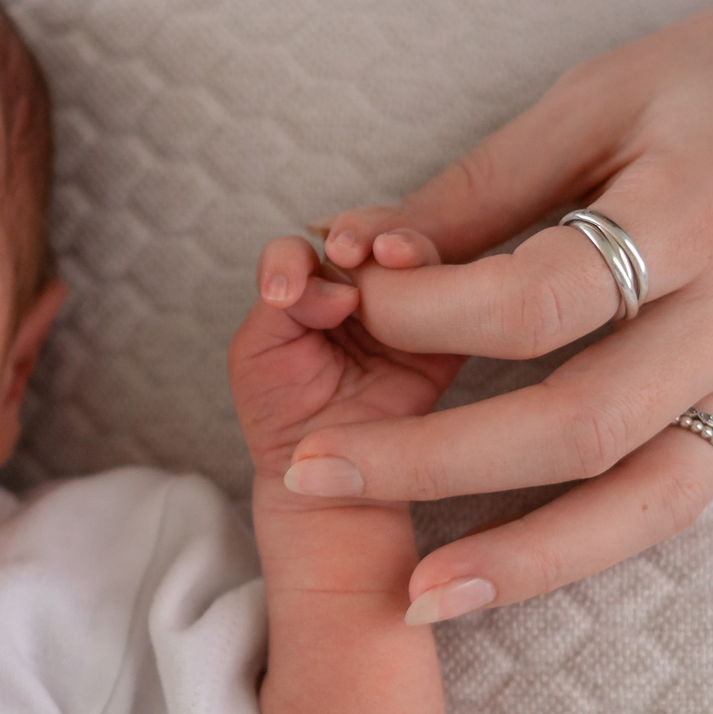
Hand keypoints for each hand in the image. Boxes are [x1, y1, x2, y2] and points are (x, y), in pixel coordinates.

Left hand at [229, 236, 463, 493]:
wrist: (324, 481)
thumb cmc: (280, 414)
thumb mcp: (256, 353)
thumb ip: (282, 306)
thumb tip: (342, 287)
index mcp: (308, 288)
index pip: (302, 251)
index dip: (297, 258)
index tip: (287, 292)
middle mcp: (358, 291)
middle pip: (367, 238)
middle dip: (364, 232)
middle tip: (352, 252)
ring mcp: (403, 311)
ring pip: (416, 258)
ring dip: (409, 247)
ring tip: (394, 257)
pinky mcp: (443, 342)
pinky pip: (455, 303)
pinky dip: (449, 288)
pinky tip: (433, 291)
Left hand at [289, 0, 712, 623]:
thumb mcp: (594, 98)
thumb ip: (474, 190)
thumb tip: (352, 255)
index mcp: (704, 209)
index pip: (545, 298)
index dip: (430, 315)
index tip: (348, 301)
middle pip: (583, 422)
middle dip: (436, 461)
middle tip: (312, 474)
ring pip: (643, 500)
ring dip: (521, 558)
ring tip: (412, 594)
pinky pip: (671, 505)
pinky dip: (579, 550)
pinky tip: (490, 580)